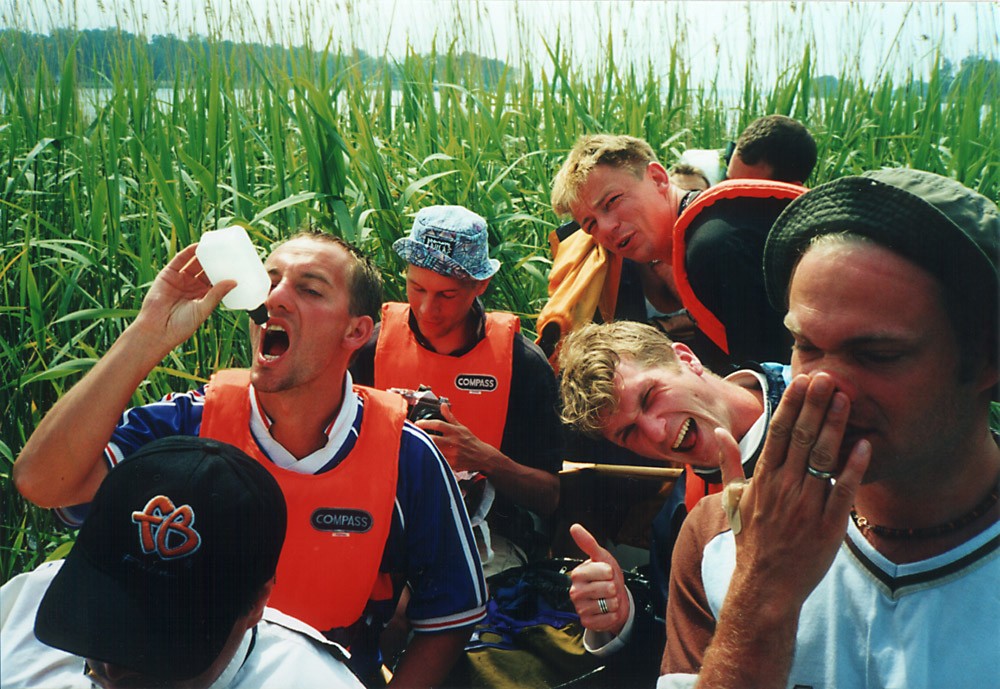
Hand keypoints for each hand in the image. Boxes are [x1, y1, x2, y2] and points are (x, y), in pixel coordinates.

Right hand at [131, 244, 234, 353]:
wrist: (157, 330)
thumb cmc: (181, 326)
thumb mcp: (203, 309)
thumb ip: (216, 294)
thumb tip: (234, 282)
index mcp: (202, 296)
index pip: (216, 280)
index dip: (225, 272)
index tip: (238, 264)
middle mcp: (191, 286)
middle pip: (206, 269)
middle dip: (216, 260)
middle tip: (230, 251)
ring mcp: (180, 280)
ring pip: (195, 263)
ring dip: (204, 254)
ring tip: (217, 244)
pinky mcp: (168, 275)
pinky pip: (180, 260)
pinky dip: (189, 252)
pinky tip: (199, 245)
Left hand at [415, 403, 492, 473]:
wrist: (482, 456)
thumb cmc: (471, 441)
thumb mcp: (461, 427)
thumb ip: (450, 417)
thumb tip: (443, 406)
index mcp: (455, 431)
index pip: (438, 424)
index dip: (425, 423)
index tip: (417, 423)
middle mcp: (453, 442)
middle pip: (433, 438)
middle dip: (421, 436)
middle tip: (412, 434)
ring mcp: (452, 454)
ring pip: (434, 450)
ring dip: (423, 447)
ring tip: (414, 444)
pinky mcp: (452, 464)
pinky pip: (438, 460)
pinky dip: (430, 458)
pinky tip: (422, 456)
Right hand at [568, 524, 630, 634]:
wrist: (614, 598)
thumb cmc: (607, 577)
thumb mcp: (601, 557)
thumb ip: (588, 543)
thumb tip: (574, 526)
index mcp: (577, 574)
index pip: (604, 571)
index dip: (611, 572)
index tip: (606, 573)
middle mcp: (574, 591)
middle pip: (608, 588)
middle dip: (614, 588)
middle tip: (608, 588)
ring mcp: (579, 608)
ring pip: (609, 604)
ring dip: (614, 602)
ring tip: (607, 599)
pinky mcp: (586, 622)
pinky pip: (608, 618)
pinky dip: (613, 615)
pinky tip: (607, 611)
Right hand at [721, 372, 870, 609]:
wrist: (765, 586)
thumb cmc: (751, 541)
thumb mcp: (733, 499)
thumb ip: (728, 464)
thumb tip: (721, 433)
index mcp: (763, 480)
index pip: (778, 433)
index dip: (790, 405)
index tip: (800, 380)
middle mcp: (784, 489)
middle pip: (801, 438)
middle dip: (814, 405)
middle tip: (827, 377)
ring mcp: (806, 507)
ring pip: (822, 459)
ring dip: (834, 426)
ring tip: (845, 398)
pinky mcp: (828, 527)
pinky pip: (842, 492)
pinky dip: (853, 468)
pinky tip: (864, 445)